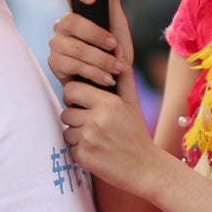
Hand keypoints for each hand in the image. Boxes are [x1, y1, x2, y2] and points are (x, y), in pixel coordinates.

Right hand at [50, 0, 136, 101]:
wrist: (114, 86)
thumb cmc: (115, 53)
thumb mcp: (118, 25)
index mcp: (78, 10)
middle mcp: (63, 25)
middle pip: (71, 21)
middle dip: (96, 36)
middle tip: (114, 46)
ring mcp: (57, 44)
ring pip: (73, 47)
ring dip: (100, 60)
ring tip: (116, 68)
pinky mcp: (54, 64)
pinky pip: (70, 65)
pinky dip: (93, 72)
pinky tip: (105, 78)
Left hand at [61, 77, 162, 193]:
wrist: (145, 168)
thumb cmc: (135, 131)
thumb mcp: (131, 101)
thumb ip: (121, 74)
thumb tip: (117, 44)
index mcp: (108, 102)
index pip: (71, 90)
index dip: (76, 97)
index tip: (87, 104)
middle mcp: (97, 120)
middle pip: (65, 111)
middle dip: (75, 116)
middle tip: (93, 124)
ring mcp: (89, 139)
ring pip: (66, 130)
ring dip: (77, 134)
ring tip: (98, 138)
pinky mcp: (84, 156)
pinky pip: (69, 147)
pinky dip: (79, 150)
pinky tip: (97, 151)